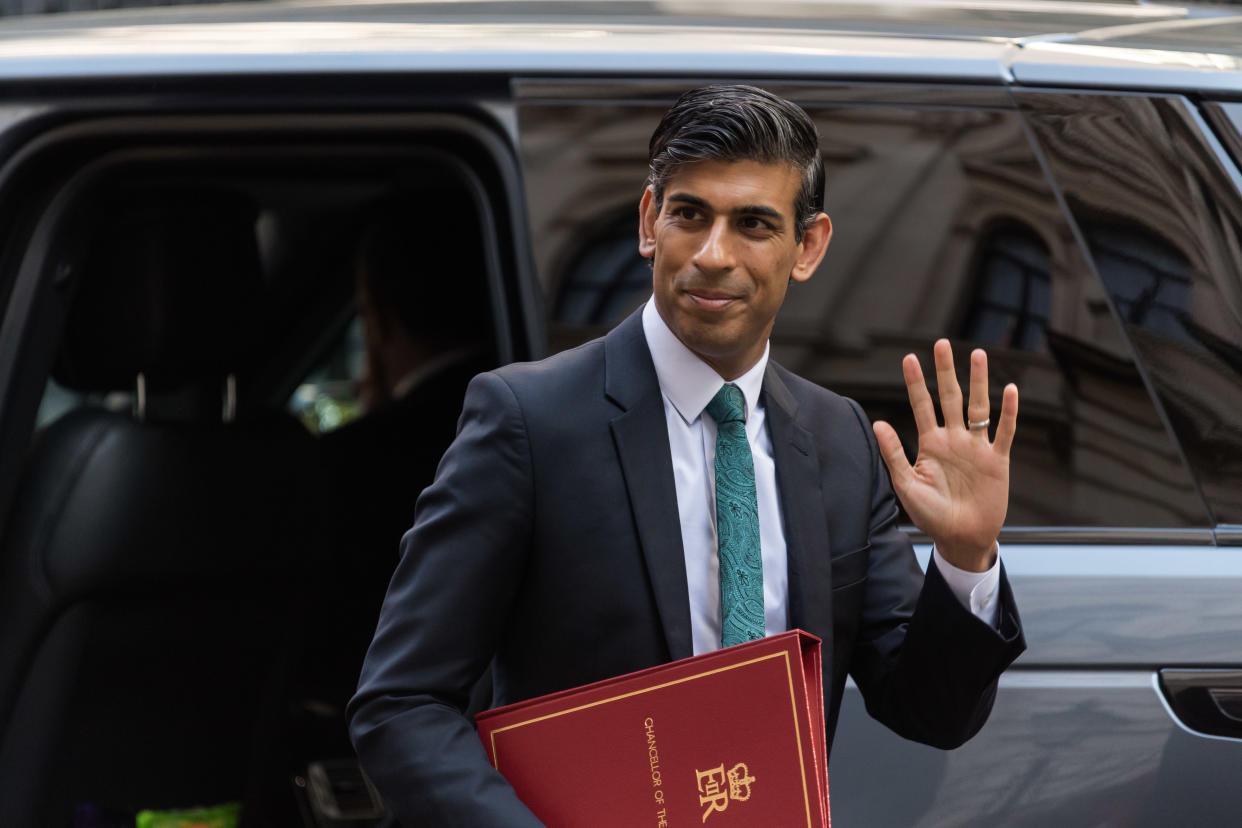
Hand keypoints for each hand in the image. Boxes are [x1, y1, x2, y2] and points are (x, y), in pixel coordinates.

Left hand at [872, 340, 1018, 572]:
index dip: (916, 383)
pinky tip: (1009, 390)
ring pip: (978, 408)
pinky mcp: (997, 461)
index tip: (909, 358)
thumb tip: (878, 423)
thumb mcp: (906, 485)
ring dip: (979, 382)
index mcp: (930, 444)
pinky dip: (1008, 413)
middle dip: (946, 372)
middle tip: (943, 344)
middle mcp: (953, 440)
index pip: (921, 406)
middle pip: (950, 398)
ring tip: (978, 355)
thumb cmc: (930, 516)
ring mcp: (976, 448)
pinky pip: (1004, 432)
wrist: (960, 539)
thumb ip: (894, 454)